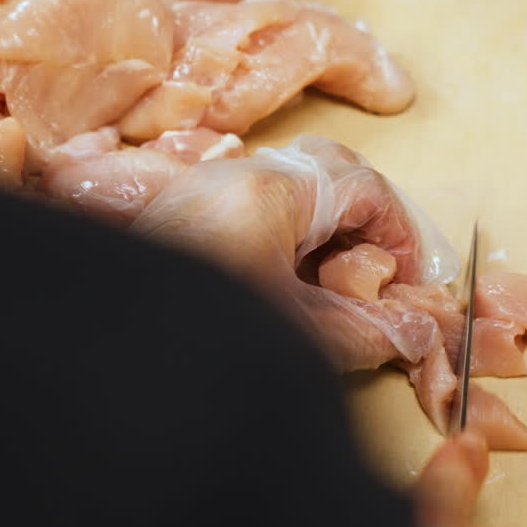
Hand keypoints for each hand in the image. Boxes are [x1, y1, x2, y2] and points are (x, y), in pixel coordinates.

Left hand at [132, 135, 453, 370]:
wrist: (114, 356)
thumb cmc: (196, 345)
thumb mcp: (299, 338)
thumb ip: (366, 333)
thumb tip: (412, 332)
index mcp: (268, 194)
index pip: (365, 187)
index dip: (400, 233)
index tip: (409, 279)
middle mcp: (234, 177)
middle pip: (328, 170)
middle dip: (365, 220)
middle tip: (377, 271)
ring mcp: (204, 190)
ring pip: (290, 186)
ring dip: (324, 229)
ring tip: (332, 286)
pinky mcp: (184, 214)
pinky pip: (254, 205)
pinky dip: (286, 236)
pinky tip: (287, 287)